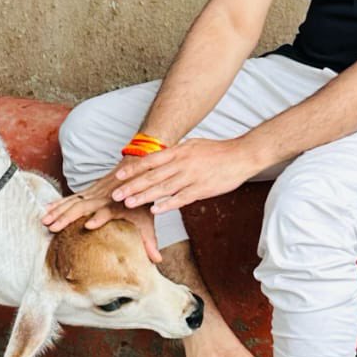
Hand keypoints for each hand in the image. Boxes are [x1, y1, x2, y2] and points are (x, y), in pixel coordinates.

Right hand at [42, 174, 161, 262]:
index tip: (88, 225)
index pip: (106, 212)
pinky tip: (46, 208)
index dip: (99, 218)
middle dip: (66, 217)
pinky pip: (70, 198)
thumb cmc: (141, 198)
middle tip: (52, 227)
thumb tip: (158, 261)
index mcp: (116, 205)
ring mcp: (93, 194)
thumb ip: (150, 240)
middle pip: (82, 207)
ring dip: (57, 211)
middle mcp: (102, 198)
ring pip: (72, 202)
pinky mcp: (88, 192)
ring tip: (44, 221)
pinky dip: (57, 203)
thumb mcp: (147, 219)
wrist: (136, 170)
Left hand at [112, 138, 257, 212]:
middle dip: (132, 185)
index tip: (118, 175)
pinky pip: (181, 198)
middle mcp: (182, 163)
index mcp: (179, 152)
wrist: (241, 155)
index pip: (150, 161)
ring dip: (144, 196)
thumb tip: (159, 157)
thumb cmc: (216, 152)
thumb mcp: (192, 146)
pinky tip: (155, 210)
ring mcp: (191, 176)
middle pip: (152, 175)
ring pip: (163, 187)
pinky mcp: (202, 189)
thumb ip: (175, 154)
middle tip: (115, 194)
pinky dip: (167, 204)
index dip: (133, 169)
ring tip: (129, 203)